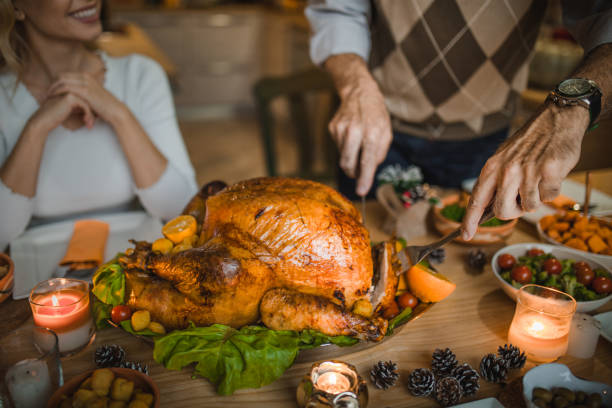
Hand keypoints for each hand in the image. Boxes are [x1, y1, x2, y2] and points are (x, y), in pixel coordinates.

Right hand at [28, 93, 94, 132]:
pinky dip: (88, 116)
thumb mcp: (72, 109)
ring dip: (91, 115)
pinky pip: (85, 106)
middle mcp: (70, 87)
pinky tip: (87, 124)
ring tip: (90, 125)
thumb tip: (96, 109)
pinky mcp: (70, 97)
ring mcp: (70, 90)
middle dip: (94, 111)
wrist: (44, 120)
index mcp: (71, 88)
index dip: (93, 107)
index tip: (96, 118)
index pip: (87, 97)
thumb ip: (81, 105)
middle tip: (95, 122)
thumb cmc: (57, 115)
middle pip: (89, 99)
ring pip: (88, 103)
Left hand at [46, 72, 126, 124]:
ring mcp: (85, 82)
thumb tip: (75, 95)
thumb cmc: (106, 106)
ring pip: (62, 81)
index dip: (56, 82)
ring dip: (52, 88)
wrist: (115, 111)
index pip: (66, 75)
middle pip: (62, 76)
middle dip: (52, 84)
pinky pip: (66, 88)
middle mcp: (86, 77)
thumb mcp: (94, 95)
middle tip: (46, 93)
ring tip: (47, 96)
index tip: (51, 90)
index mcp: (88, 76)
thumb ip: (84, 91)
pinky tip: (53, 98)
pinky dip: (57, 92)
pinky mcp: (85, 90)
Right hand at [329, 81, 391, 195]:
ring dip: (351, 157)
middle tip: (359, 173)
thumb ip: (379, 153)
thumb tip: (369, 170)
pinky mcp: (332, 128)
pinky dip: (346, 147)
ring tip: (358, 144)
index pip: (367, 161)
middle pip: (348, 163)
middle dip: (353, 173)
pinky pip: (338, 147)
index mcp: (372, 132)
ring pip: (343, 156)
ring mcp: (340, 129)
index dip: (364, 178)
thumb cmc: (376, 115)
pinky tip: (352, 136)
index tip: (361, 191)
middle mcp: (354, 130)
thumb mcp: (386, 132)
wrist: (360, 92)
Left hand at [461, 102, 589, 239]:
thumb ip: (496, 182)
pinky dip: (552, 190)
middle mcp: (506, 171)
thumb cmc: (529, 143)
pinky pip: (549, 197)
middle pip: (503, 212)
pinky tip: (551, 173)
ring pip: (529, 207)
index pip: (476, 200)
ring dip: (536, 197)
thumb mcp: (504, 159)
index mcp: (491, 168)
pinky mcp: (549, 172)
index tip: (465, 235)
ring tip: (538, 178)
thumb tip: (490, 210)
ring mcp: (528, 171)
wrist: (556, 120)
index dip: (469, 221)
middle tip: (522, 199)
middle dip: (514, 212)